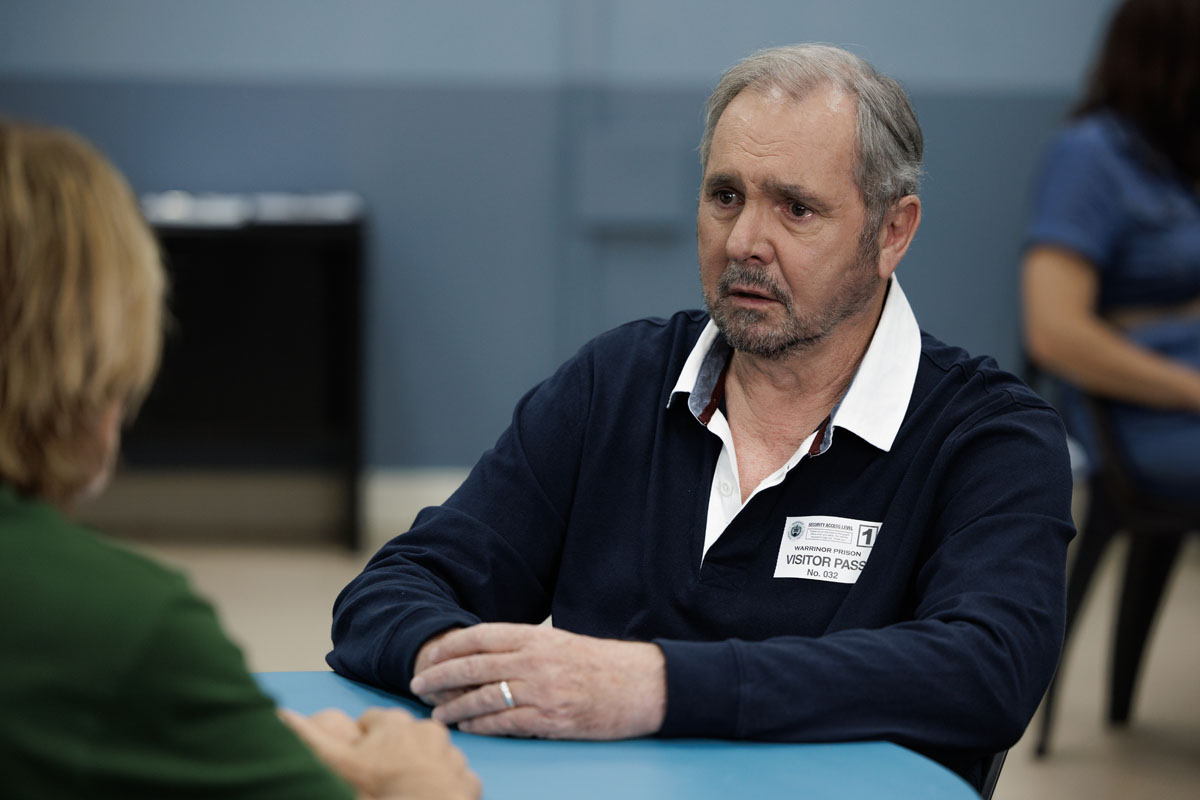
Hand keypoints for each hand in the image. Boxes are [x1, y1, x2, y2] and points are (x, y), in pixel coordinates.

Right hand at [280, 707, 479, 799]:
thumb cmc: (383, 793)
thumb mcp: (339, 765)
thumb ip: (311, 737)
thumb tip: (280, 712)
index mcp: (395, 723)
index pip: (371, 722)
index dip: (361, 745)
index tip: (360, 763)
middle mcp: (427, 730)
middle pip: (402, 738)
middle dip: (390, 755)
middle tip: (380, 783)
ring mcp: (451, 754)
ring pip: (428, 757)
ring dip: (418, 770)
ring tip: (404, 793)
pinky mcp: (468, 779)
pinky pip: (452, 778)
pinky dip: (442, 788)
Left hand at [408, 622, 665, 739]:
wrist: (642, 685)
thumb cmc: (602, 664)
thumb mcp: (561, 643)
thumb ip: (526, 646)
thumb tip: (487, 655)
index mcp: (536, 637)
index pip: (479, 637)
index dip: (448, 647)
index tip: (428, 656)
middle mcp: (534, 660)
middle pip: (472, 667)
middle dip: (438, 677)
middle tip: (416, 685)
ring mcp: (540, 690)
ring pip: (482, 698)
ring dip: (453, 707)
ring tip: (435, 715)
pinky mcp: (549, 719)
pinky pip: (503, 723)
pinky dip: (479, 726)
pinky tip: (465, 728)